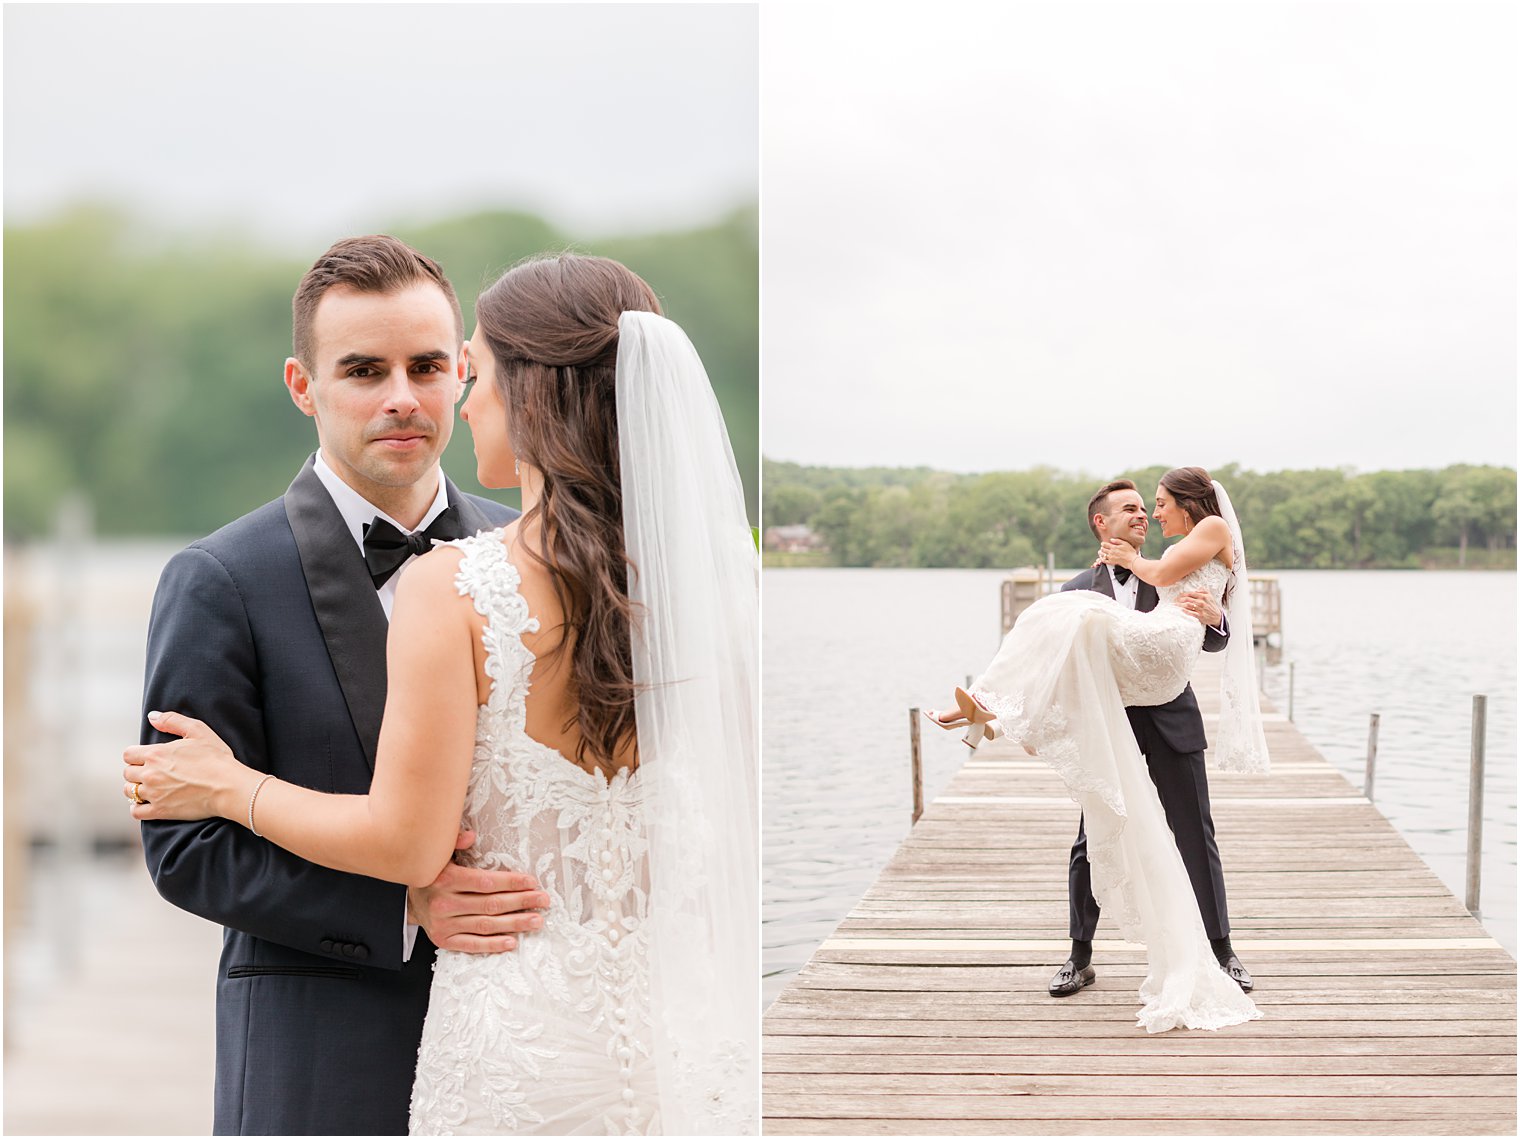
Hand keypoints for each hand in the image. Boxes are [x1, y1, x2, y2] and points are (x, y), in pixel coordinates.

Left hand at [122, 710, 258, 821]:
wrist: (227, 787)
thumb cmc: (216, 759)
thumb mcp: (198, 731)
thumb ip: (172, 720)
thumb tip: (152, 717)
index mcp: (156, 754)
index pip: (128, 754)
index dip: (136, 755)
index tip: (146, 758)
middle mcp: (150, 774)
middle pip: (127, 773)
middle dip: (136, 771)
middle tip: (151, 772)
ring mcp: (153, 794)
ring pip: (129, 792)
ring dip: (136, 789)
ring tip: (149, 788)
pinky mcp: (160, 811)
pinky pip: (136, 812)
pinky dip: (137, 808)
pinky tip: (146, 804)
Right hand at [406, 831, 549, 953]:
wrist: (407, 902)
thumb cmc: (433, 875)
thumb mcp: (439, 855)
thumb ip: (455, 842)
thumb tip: (472, 835)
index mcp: (445, 879)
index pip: (485, 882)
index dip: (511, 882)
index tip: (532, 882)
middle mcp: (444, 903)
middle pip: (491, 904)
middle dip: (521, 902)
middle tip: (544, 900)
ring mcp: (444, 925)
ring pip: (486, 925)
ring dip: (514, 923)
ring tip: (536, 920)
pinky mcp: (444, 941)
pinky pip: (472, 944)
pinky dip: (493, 944)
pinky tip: (512, 941)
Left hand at [1097, 538, 1136, 569]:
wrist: (1132, 560)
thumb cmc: (1130, 552)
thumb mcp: (1125, 543)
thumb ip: (1117, 541)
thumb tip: (1111, 539)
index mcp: (1114, 547)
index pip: (1105, 544)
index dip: (1103, 544)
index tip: (1102, 544)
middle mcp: (1111, 552)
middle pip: (1103, 549)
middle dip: (1102, 548)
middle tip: (1102, 548)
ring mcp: (1111, 558)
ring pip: (1102, 555)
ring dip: (1100, 553)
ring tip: (1100, 552)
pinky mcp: (1112, 562)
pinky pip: (1104, 561)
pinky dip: (1102, 559)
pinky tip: (1101, 558)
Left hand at [1178, 588, 1221, 627]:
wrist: (1217, 616)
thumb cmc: (1211, 605)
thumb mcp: (1210, 596)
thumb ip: (1204, 590)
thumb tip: (1196, 589)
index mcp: (1204, 596)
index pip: (1190, 593)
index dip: (1183, 594)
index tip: (1178, 595)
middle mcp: (1202, 602)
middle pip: (1187, 599)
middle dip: (1179, 599)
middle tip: (1174, 600)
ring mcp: (1201, 609)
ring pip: (1188, 605)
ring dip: (1180, 605)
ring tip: (1175, 604)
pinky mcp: (1200, 615)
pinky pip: (1190, 612)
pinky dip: (1185, 611)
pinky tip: (1181, 610)